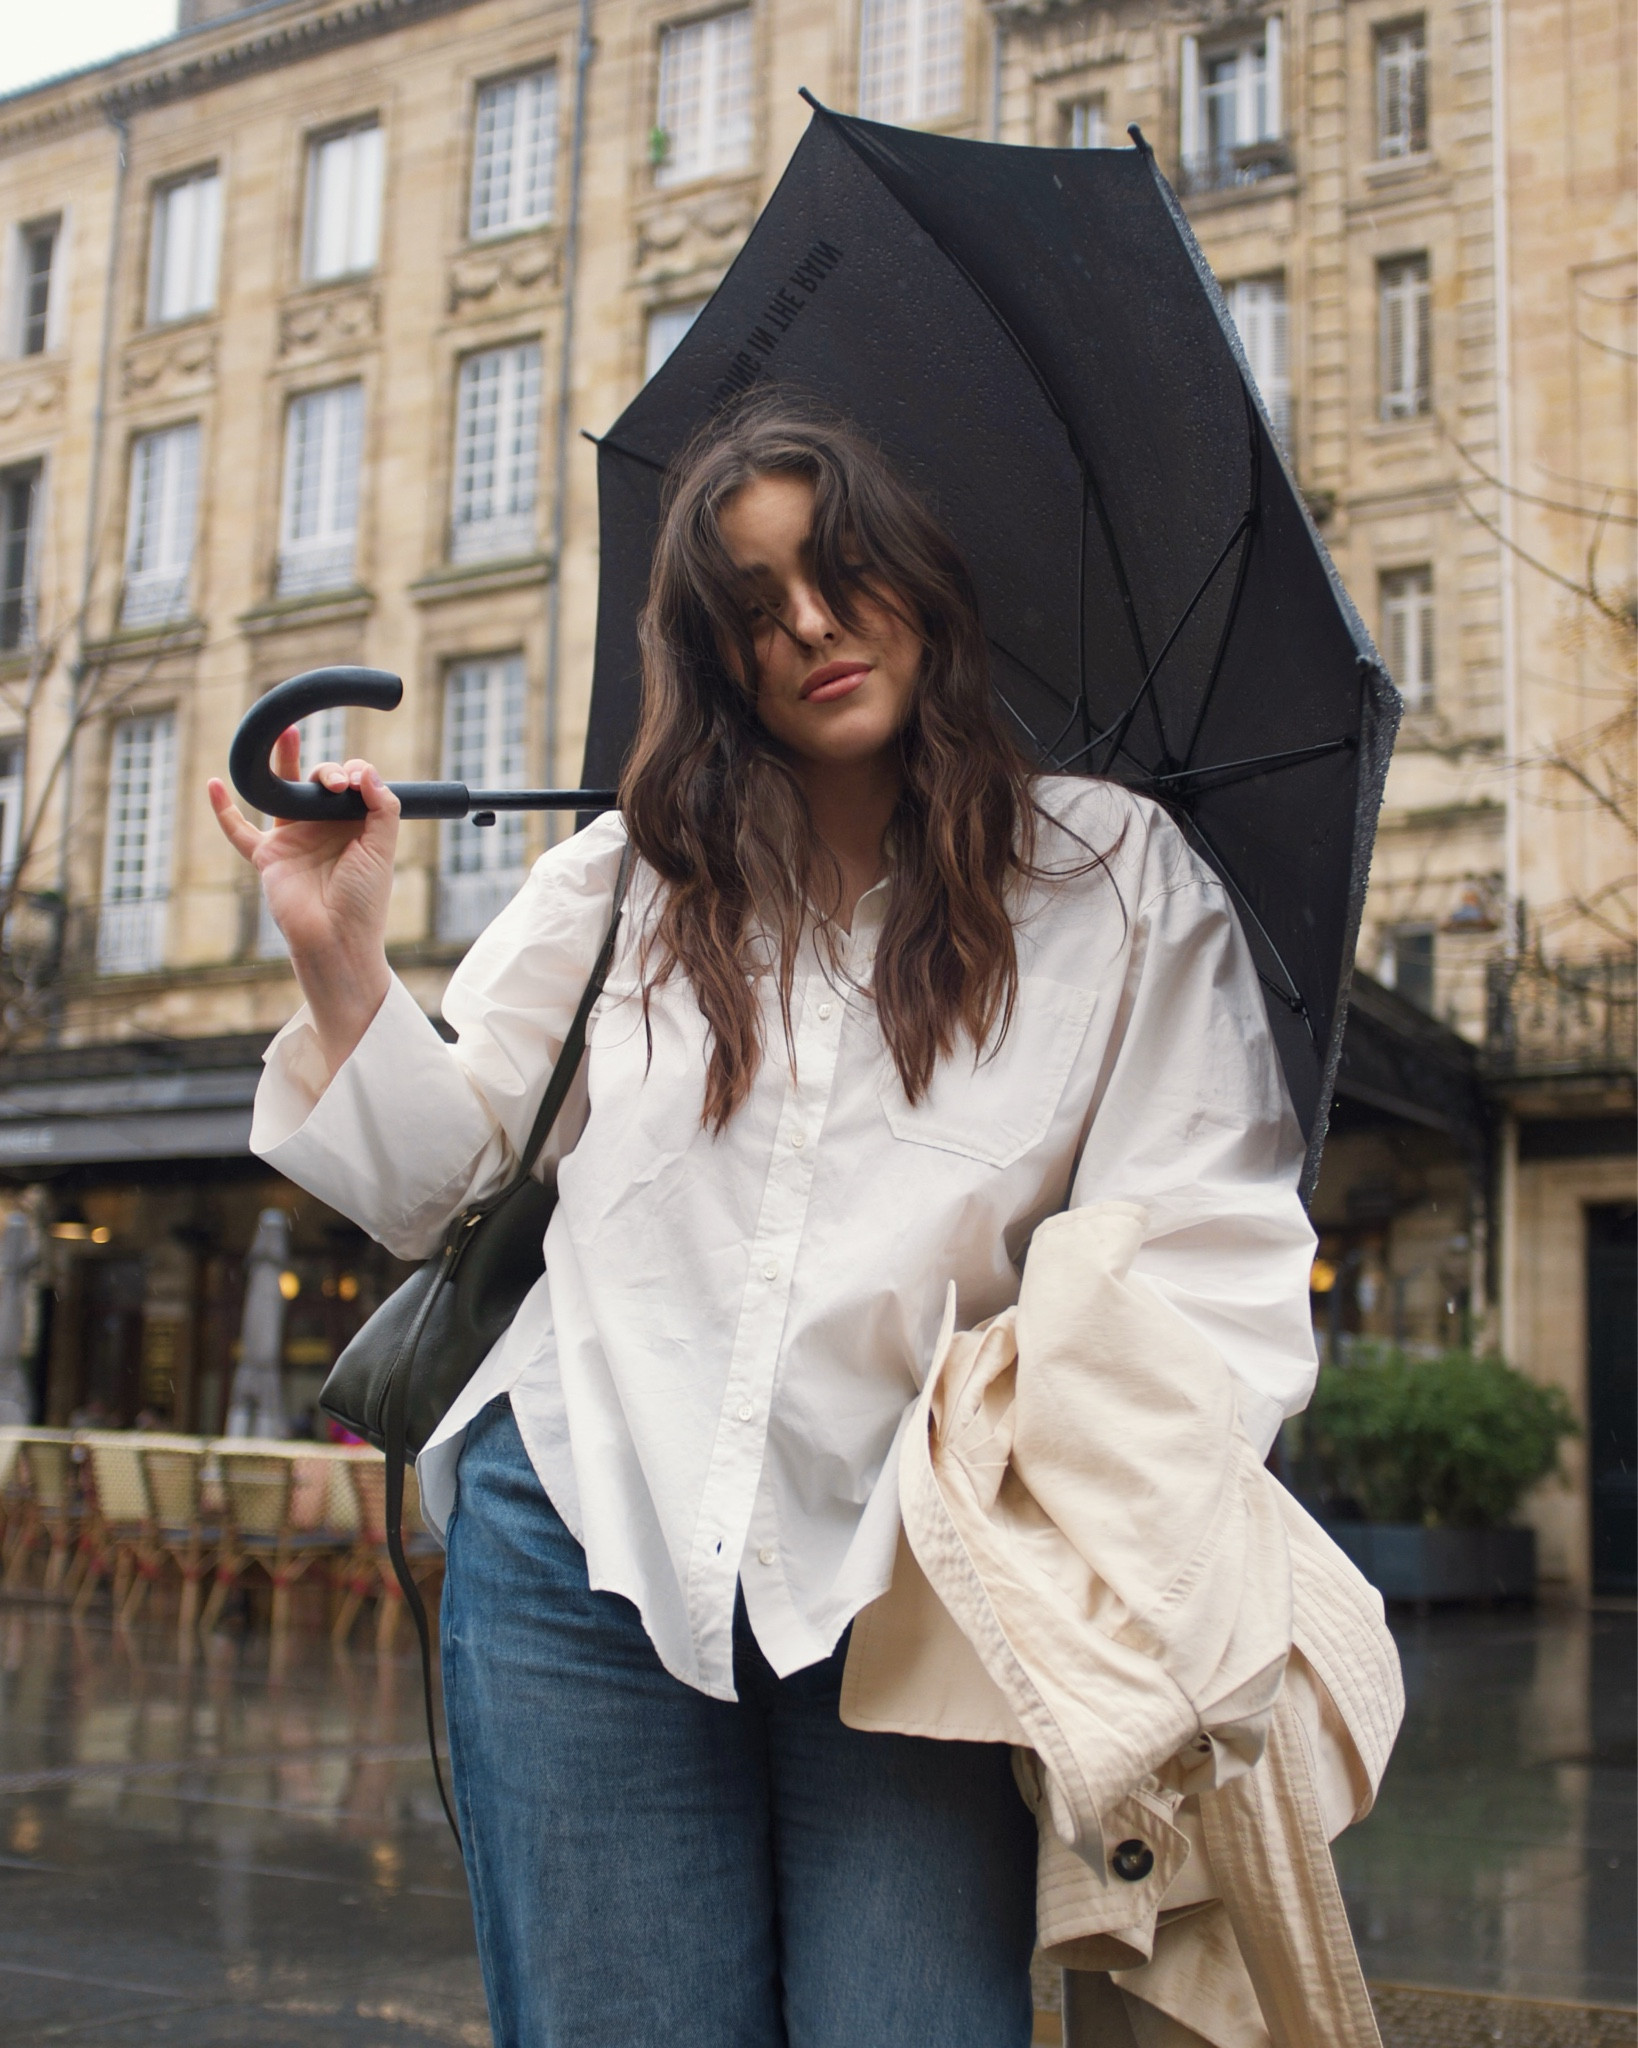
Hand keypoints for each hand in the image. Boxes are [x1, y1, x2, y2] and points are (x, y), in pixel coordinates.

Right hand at [208, 727, 398, 1072]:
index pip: (352, 784)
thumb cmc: (364, 900)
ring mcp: (293, 839)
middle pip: (317, 782)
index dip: (353, 774)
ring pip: (281, 793)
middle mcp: (323, 828)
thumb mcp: (381, 848)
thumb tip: (364, 769)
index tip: (355, 784)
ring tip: (285, 730)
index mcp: (354, 825)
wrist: (336, 939)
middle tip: (334, 783)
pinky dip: (224, 811)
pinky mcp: (268, 856)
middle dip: (326, 772)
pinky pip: (239, 831)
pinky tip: (214, 784)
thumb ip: (381, 806)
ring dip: (282, 761)